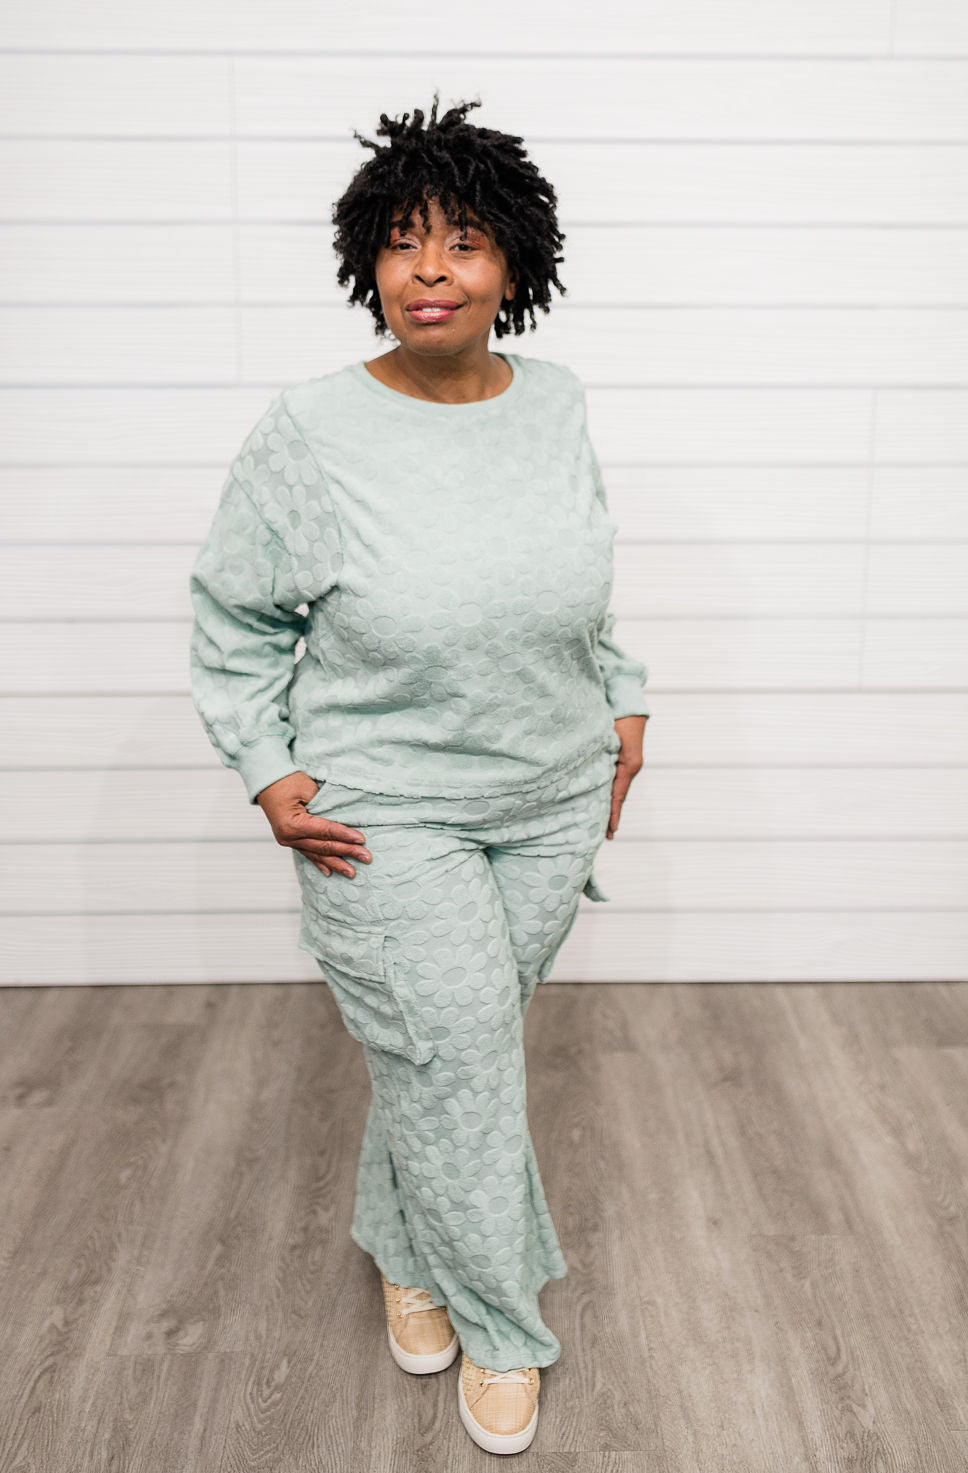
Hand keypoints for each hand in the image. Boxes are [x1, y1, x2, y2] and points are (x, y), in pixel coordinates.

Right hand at [256, 772, 371, 877]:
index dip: (344, 835)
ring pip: (316, 854)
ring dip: (336, 863)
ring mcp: (288, 840)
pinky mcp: (290, 840)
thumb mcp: (308, 789)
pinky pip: (308, 853)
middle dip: (346, 852)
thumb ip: (325, 807)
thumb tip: (345, 820)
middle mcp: (289, 837)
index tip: (362, 839)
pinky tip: (329, 872)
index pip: (324, 831)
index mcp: (292, 824)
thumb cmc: (287, 780)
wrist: (267, 781)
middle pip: (323, 846)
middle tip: (365, 857)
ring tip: (352, 872)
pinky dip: (320, 862)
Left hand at [606, 715, 646, 839]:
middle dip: (611, 815)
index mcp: (628, 767)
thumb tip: (595, 780)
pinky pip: (613, 779)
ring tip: (603, 823)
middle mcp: (628, 769)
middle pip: (617, 796)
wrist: (626, 704)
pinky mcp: (620, 760)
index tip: (611, 832)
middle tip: (606, 835)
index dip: (613, 814)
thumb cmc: (622, 720)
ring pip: (614, 789)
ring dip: (609, 804)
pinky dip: (608, 791)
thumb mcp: (614, 742)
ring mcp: (625, 765)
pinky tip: (602, 798)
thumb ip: (606, 760)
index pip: (618, 796)